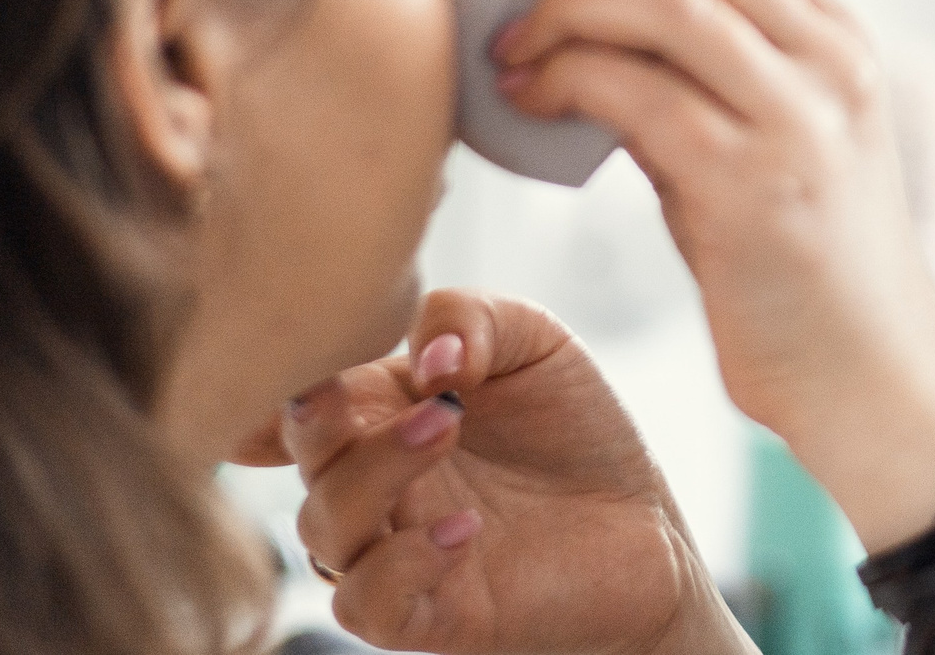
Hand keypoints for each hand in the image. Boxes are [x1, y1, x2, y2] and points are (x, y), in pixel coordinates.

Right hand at [280, 288, 752, 654]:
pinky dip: (401, 564)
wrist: (642, 523)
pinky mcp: (433, 616)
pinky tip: (464, 528)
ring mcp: (398, 550)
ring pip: (323, 530)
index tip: (321, 366)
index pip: (306, 396)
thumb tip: (429, 357)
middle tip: (414, 388)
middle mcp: (376, 484)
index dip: (292, 383)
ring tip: (449, 428)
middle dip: (322, 422)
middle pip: (306, 459)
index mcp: (382, 413)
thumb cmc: (573, 431)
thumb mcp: (534, 341)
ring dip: (374, 475)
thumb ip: (470, 318)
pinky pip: (369, 605)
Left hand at [486, 0, 934, 548]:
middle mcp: (830, 63)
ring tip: (508, 47)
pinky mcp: (752, 186)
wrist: (872, 380)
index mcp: (840, 41)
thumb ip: (709, 78)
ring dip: (562, 10)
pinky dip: (565, 78)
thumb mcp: (776, 145)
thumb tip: (582, 30)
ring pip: (664, 4)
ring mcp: (798, 121)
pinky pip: (637, 93)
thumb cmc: (804, 273)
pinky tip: (528, 100)